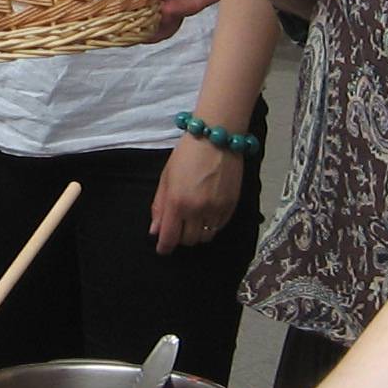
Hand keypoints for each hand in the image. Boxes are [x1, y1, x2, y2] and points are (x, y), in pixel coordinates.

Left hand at [150, 135, 240, 253]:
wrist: (217, 138)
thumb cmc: (187, 154)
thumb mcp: (166, 178)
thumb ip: (160, 206)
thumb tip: (155, 231)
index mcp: (177, 203)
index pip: (170, 238)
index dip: (164, 247)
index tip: (162, 249)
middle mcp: (198, 210)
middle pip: (189, 240)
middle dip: (180, 237)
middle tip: (178, 226)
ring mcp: (217, 209)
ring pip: (206, 237)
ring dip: (197, 233)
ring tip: (193, 220)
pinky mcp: (232, 206)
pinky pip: (220, 227)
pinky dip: (211, 226)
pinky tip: (207, 213)